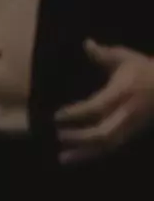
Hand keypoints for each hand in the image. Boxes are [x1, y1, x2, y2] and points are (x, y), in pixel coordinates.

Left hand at [55, 39, 153, 164]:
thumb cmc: (142, 69)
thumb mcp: (124, 57)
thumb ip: (103, 54)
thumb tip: (86, 43)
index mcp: (122, 92)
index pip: (98, 107)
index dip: (78, 113)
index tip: (58, 115)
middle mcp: (126, 113)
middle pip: (103, 133)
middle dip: (80, 138)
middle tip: (59, 135)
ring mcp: (130, 127)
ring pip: (107, 146)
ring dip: (85, 154)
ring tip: (62, 158)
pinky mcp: (132, 135)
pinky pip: (111, 148)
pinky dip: (93, 155)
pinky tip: (77, 157)